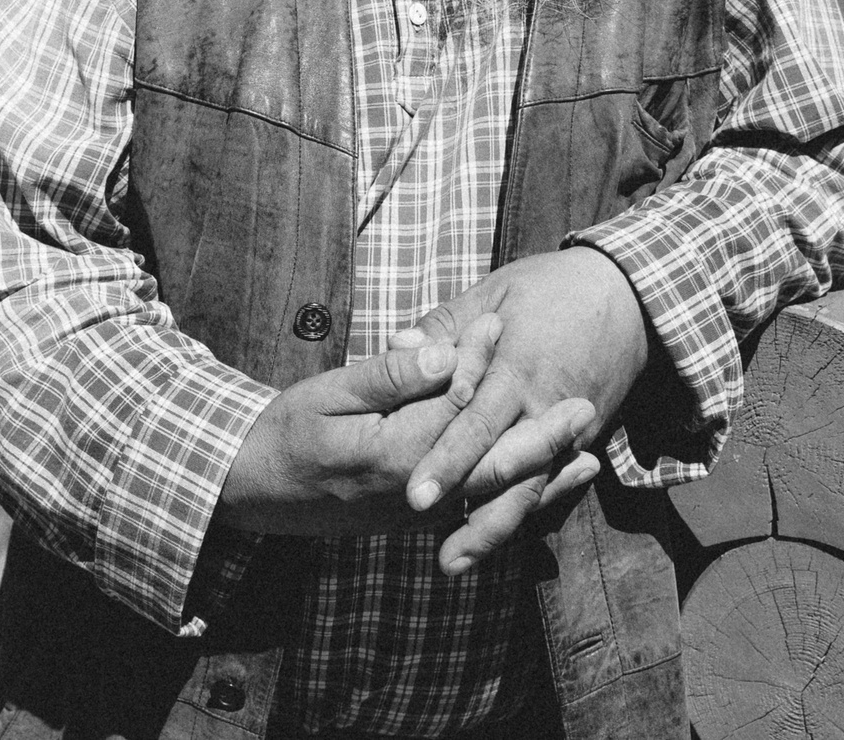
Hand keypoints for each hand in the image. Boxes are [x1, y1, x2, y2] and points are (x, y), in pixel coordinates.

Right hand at [215, 314, 596, 538]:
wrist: (252, 492)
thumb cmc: (284, 433)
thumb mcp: (326, 393)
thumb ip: (389, 377)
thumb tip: (444, 356)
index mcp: (389, 455)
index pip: (450, 408)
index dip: (479, 362)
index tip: (502, 321)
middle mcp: (412, 494)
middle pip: (489, 465)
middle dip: (541, 435)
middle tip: (585, 402)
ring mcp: (416, 516)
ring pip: (490, 498)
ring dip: (543, 477)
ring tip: (591, 452)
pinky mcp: (417, 523)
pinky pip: (477, 515)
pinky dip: (518, 503)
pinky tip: (548, 490)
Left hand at [388, 247, 651, 572]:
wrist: (632, 297)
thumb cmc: (552, 289)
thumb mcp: (495, 292)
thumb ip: (444, 325)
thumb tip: (396, 347)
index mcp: (518, 367)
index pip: (477, 424)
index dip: (447, 462)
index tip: (414, 496)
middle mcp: (545, 405)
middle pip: (509, 474)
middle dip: (476, 517)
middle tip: (441, 559)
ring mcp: (569, 428)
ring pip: (533, 489)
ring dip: (497, 529)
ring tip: (456, 564)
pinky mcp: (584, 438)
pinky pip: (551, 482)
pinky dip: (525, 512)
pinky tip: (493, 538)